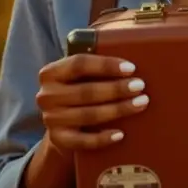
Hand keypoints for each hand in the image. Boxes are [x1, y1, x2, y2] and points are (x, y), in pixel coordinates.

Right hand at [35, 53, 149, 151]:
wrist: (62, 123)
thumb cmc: (79, 88)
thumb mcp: (80, 74)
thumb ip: (97, 61)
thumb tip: (129, 46)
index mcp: (51, 73)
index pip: (79, 64)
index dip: (106, 65)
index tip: (130, 68)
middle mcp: (47, 96)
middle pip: (86, 91)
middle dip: (116, 88)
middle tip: (140, 86)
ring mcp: (51, 119)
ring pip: (88, 115)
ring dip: (117, 110)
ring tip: (140, 103)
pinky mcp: (59, 139)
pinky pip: (83, 141)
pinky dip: (102, 138)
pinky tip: (120, 134)